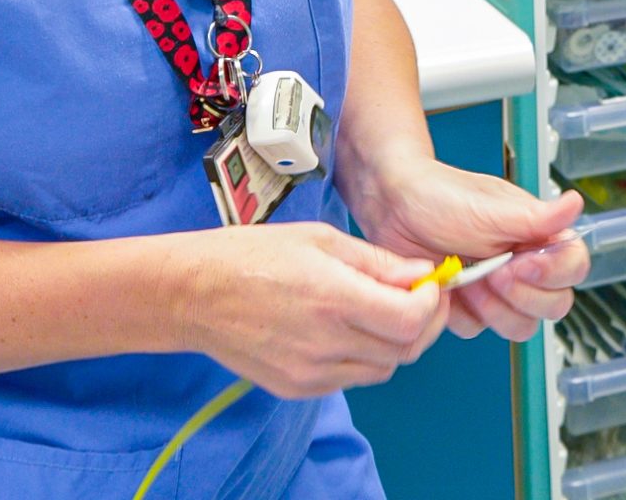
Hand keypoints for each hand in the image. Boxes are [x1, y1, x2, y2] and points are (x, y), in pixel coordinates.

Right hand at [162, 222, 448, 397]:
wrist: (194, 294)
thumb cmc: (253, 255)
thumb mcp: (320, 239)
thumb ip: (377, 262)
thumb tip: (421, 273)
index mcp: (333, 298)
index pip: (410, 320)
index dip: (431, 304)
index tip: (430, 285)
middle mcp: (325, 343)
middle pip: (404, 350)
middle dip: (422, 324)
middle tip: (419, 299)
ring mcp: (310, 372)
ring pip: (382, 370)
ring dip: (393, 343)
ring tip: (380, 312)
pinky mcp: (297, 388)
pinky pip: (350, 379)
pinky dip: (362, 358)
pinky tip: (347, 330)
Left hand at [342, 157, 590, 341]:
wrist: (393, 207)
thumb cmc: (441, 196)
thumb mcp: (490, 207)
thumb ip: (536, 216)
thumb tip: (576, 203)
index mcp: (539, 236)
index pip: (574, 267)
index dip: (553, 273)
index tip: (520, 262)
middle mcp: (525, 266)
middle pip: (553, 306)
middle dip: (521, 295)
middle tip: (492, 272)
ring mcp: (497, 291)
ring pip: (519, 327)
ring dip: (493, 308)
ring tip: (467, 279)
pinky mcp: (468, 307)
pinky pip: (478, 329)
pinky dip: (461, 313)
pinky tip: (448, 288)